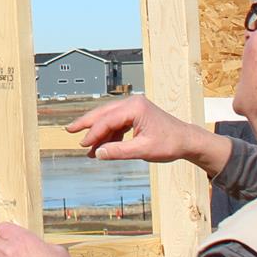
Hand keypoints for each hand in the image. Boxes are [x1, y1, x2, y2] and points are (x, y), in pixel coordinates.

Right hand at [67, 94, 207, 166]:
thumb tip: (98, 153)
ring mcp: (134, 108)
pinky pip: (117, 123)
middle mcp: (132, 103)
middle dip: (87, 123)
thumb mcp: (143, 150)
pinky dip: (109, 134)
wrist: (187, 140)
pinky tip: (103, 147)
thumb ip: (119, 151)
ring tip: (86, 146)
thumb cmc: (169, 144)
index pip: (108, 120)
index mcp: (135, 107)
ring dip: (98, 132)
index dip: (93, 133)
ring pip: (109, 118)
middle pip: (104, 113)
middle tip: (70, 130)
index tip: (83, 145)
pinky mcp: (136, 115)